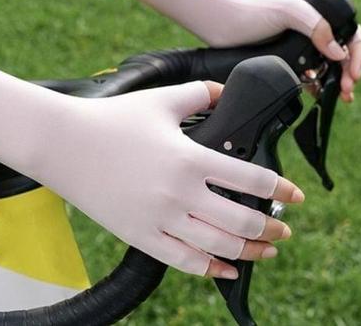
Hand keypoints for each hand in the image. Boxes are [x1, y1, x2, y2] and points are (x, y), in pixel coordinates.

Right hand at [0, 59, 303, 279]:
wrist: (64, 143)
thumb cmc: (112, 119)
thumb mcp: (161, 99)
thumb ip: (200, 92)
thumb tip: (224, 91)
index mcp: (190, 158)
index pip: (250, 179)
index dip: (280, 188)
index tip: (296, 195)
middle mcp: (179, 193)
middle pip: (241, 221)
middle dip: (271, 227)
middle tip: (285, 228)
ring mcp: (158, 219)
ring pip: (217, 246)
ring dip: (249, 251)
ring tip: (266, 249)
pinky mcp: (139, 235)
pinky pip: (182, 261)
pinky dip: (210, 268)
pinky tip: (226, 267)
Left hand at [129, 0, 360, 100]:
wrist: (217, 20)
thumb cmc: (250, 9)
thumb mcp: (287, 11)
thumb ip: (315, 26)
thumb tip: (338, 52)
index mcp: (315, 12)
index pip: (348, 31)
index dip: (356, 52)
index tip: (353, 73)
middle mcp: (308, 28)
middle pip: (339, 51)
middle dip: (348, 71)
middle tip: (347, 90)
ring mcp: (294, 44)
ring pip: (324, 64)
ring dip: (334, 80)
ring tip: (339, 96)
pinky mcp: (280, 58)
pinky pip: (305, 72)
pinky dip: (315, 83)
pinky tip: (316, 93)